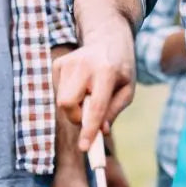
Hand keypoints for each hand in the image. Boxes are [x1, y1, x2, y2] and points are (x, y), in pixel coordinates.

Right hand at [53, 25, 136, 151]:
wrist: (107, 39)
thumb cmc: (120, 69)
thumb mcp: (127, 90)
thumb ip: (113, 111)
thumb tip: (100, 132)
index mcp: (106, 71)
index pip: (95, 107)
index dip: (89, 129)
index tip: (84, 148)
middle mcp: (83, 65)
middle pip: (67, 105)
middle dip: (77, 118)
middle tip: (90, 116)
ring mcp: (67, 62)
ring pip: (61, 102)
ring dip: (75, 107)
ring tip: (90, 92)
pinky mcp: (57, 64)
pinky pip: (59, 93)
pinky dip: (70, 97)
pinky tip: (82, 84)